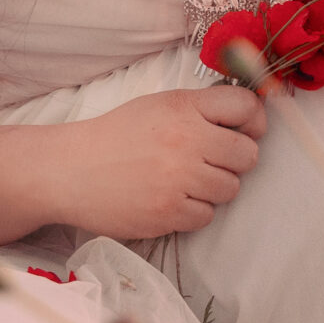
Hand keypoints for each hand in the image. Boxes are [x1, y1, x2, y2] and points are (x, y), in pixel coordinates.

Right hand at [51, 85, 265, 238]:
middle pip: (248, 155)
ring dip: (213, 188)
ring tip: (184, 181)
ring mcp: (179, 178)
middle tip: (212, 161)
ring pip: (230, 189)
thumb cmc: (116, 136)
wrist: (69, 170)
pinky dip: (192, 211)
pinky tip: (170, 199)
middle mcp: (186, 139)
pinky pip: (207, 216)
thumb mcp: (158, 106)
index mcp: (184, 107)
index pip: (246, 106)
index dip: (254, 121)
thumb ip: (201, 109)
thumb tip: (250, 116)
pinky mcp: (168, 211)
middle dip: (235, 160)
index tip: (246, 130)